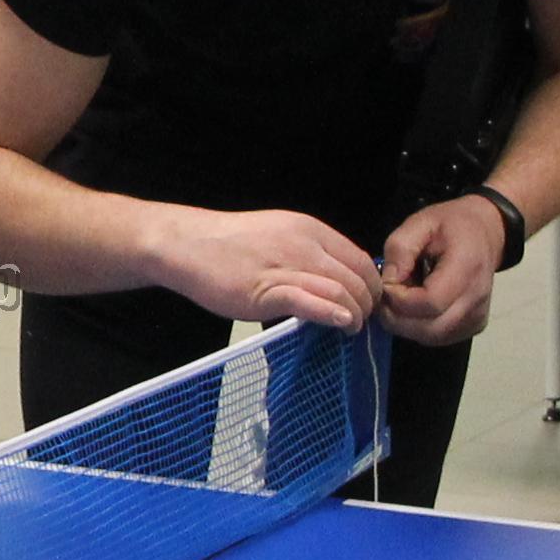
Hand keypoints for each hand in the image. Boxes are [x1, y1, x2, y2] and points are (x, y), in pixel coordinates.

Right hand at [150, 207, 381, 330]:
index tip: (367, 304)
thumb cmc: (230, 244)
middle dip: (367, 304)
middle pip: (357, 277)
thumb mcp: (280, 236)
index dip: (371, 285)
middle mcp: (304, 244)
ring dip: (355, 314)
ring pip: (341, 290)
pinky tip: (341, 324)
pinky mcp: (267, 290)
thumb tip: (334, 282)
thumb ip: (309, 256)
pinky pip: (311, 302)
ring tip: (352, 329)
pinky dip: (333, 314)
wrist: (188, 244)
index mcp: (311, 230)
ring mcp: (286, 266)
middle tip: (362, 322)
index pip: (360, 259)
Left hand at [376, 197, 506, 348]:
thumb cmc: (451, 225)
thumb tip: (387, 283)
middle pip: (430, 328)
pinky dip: (419, 327)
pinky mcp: (474, 326)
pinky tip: (415, 307)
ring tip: (400, 299)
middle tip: (385, 296)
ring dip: (405, 324)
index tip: (386, 283)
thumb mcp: (420, 223)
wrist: (486, 233)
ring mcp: (478, 316)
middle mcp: (477, 298)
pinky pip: (439, 337)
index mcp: (467, 267)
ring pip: (432, 337)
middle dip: (397, 317)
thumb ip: (400, 249)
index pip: (431, 302)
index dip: (399, 299)